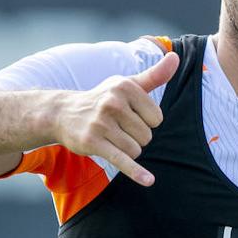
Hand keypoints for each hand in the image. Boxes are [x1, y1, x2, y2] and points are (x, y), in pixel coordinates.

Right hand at [50, 51, 178, 185]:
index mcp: (125, 87)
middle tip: (116, 127)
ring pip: (136, 150)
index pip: (157, 118)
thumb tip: (175, 57)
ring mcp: (101, 123)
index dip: (146, 121)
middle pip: (147, 136)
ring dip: (127, 149)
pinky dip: (136, 172)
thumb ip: (155, 75)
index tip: (129, 115)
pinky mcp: (93, 143)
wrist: (62, 113)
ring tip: (110, 137)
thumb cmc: (103, 99)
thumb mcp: (128, 85)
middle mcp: (113, 103)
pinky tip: (149, 181)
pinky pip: (122, 161)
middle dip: (136, 137)